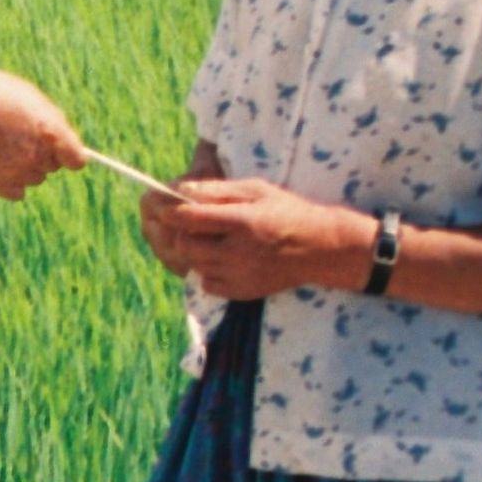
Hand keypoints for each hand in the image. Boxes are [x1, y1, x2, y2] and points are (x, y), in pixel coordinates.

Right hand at [0, 67, 86, 198]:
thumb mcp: (29, 97)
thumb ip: (52, 121)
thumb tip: (64, 138)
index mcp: (51, 132)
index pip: (77, 159)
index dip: (70, 154)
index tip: (64, 151)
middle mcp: (38, 156)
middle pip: (51, 166)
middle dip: (41, 153)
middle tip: (18, 136)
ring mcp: (18, 173)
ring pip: (34, 178)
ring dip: (24, 167)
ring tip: (1, 147)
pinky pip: (17, 192)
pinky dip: (10, 182)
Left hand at [140, 177, 373, 301]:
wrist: (321, 248)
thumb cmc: (287, 211)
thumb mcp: (257, 190)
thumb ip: (218, 190)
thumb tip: (183, 189)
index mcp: (243, 221)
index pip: (190, 218)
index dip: (169, 211)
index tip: (160, 206)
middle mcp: (239, 251)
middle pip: (185, 245)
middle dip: (179, 232)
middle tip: (185, 223)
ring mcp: (240, 275)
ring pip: (194, 265)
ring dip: (193, 250)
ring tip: (210, 238)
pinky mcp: (243, 291)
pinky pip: (207, 283)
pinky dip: (208, 270)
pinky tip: (223, 257)